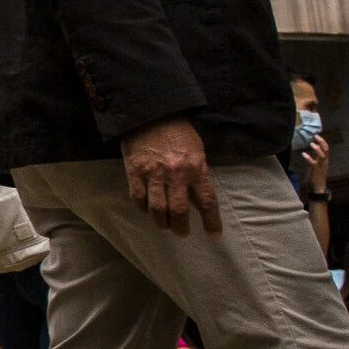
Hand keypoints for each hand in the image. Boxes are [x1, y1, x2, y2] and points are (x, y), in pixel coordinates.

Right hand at [121, 115, 221, 235]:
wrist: (150, 112)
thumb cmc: (178, 131)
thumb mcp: (197, 151)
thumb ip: (198, 176)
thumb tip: (198, 202)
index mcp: (197, 168)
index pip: (207, 202)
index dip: (212, 222)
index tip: (213, 235)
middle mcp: (176, 174)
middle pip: (180, 211)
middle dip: (181, 227)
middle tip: (182, 233)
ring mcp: (154, 173)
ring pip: (158, 209)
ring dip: (162, 222)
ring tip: (164, 225)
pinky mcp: (134, 171)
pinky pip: (138, 198)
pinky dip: (143, 208)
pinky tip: (147, 209)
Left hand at [302, 135, 329, 186]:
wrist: (319, 186)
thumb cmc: (317, 175)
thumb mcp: (319, 164)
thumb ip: (318, 157)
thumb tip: (316, 148)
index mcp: (325, 160)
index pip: (326, 148)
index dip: (322, 141)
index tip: (317, 135)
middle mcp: (324, 162)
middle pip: (326, 150)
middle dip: (322, 142)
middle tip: (316, 136)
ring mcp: (320, 166)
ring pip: (322, 155)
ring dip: (317, 149)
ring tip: (311, 143)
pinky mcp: (315, 170)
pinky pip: (313, 163)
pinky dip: (308, 157)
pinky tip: (303, 154)